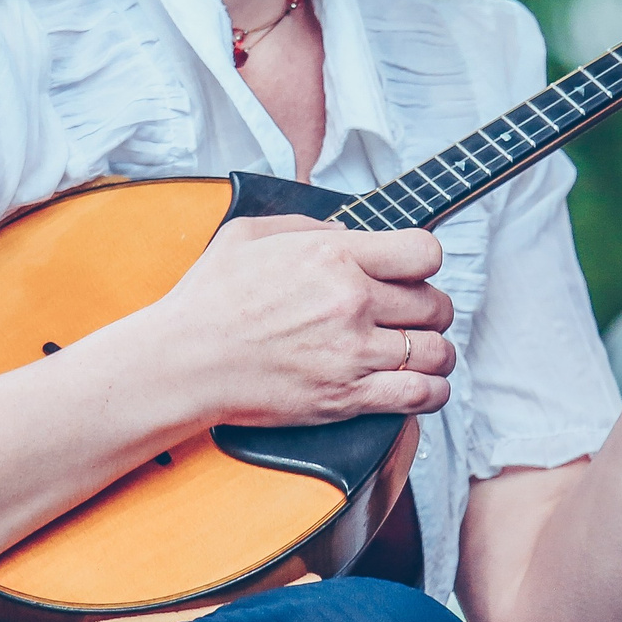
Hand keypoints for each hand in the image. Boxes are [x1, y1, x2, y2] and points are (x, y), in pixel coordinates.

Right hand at [146, 215, 454, 426]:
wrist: (185, 360)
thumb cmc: (209, 300)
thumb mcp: (249, 233)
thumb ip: (305, 225)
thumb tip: (345, 232)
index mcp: (333, 254)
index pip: (423, 252)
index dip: (424, 261)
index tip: (413, 272)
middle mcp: (352, 301)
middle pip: (435, 303)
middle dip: (430, 308)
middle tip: (414, 315)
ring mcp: (353, 352)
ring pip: (436, 351)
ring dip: (435, 351)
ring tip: (422, 352)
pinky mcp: (347, 396)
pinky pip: (420, 395)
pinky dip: (432, 392)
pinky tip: (423, 386)